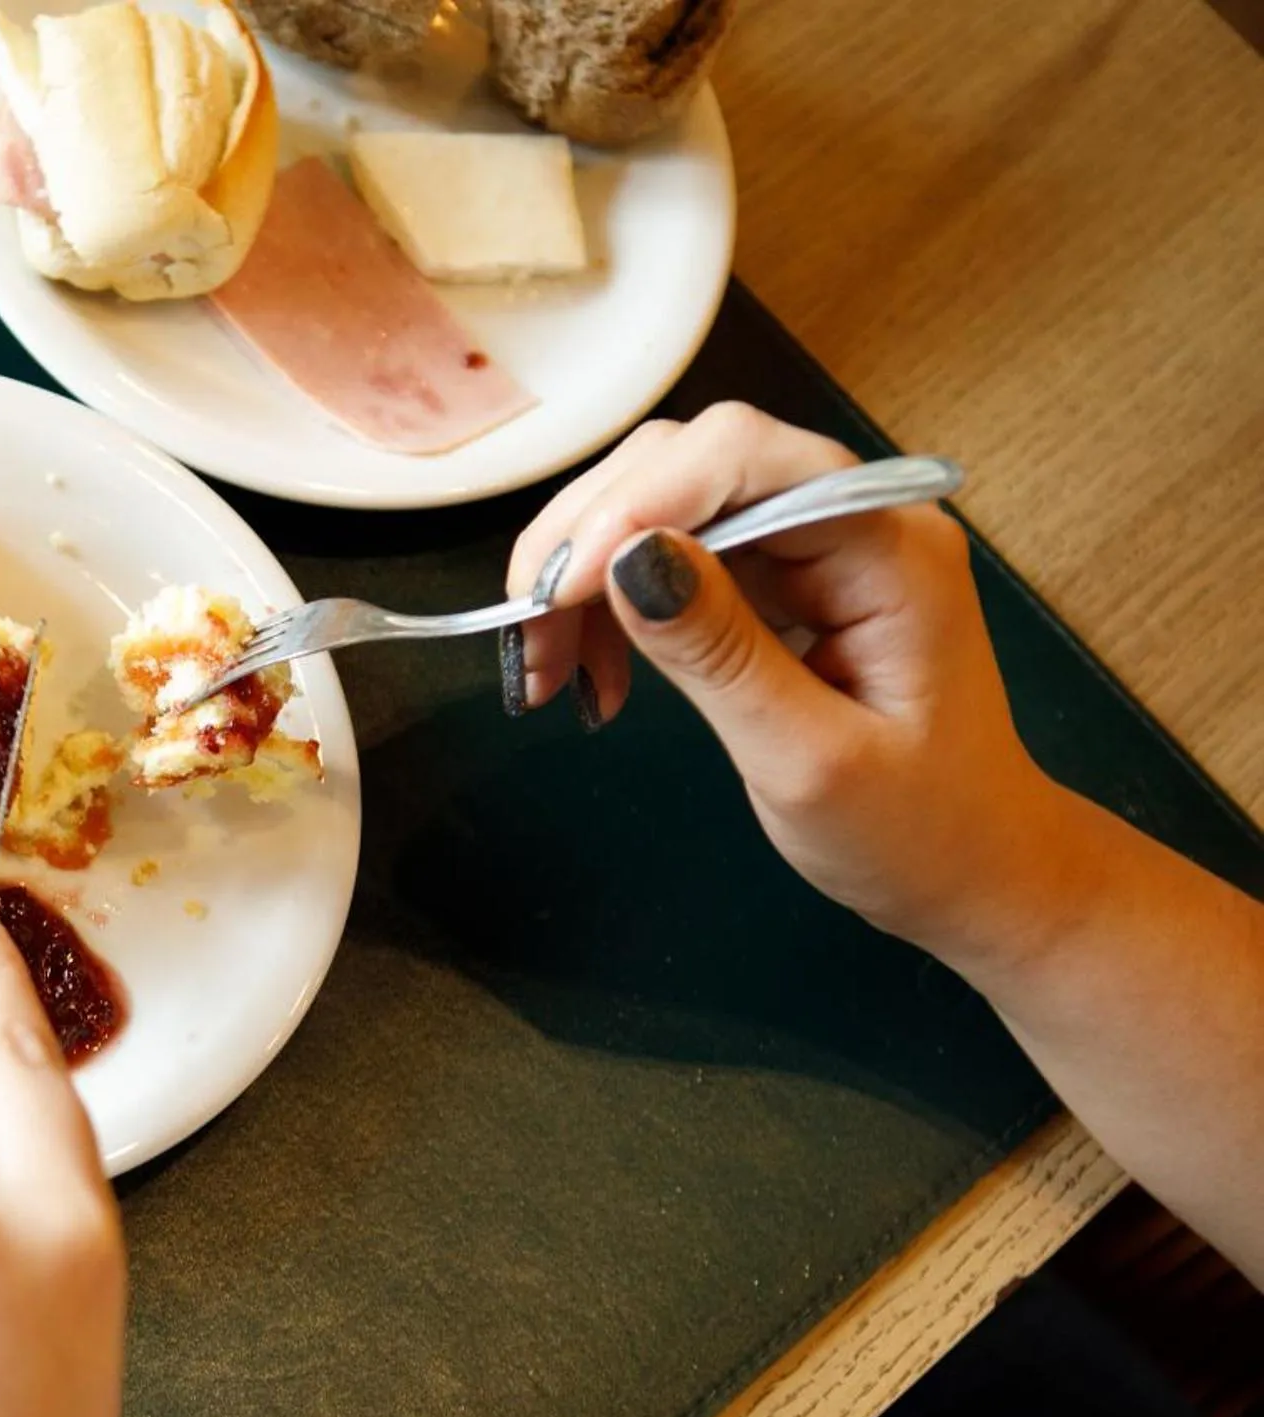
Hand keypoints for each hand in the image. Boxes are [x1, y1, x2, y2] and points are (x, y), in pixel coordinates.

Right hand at [501, 402, 1074, 969]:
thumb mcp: (810, 760)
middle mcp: (849, 517)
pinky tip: (592, 672)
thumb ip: (720, 653)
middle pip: (686, 463)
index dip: (634, 504)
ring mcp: (812, 544)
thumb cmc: (916, 833)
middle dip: (589, 538)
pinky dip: (612, 605)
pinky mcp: (780, 579)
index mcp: (887, 545)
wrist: (975, 873)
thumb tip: (625, 561)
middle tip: (530, 639)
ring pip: (663, 504)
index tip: (556, 592)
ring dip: (585, 576)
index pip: (742, 456)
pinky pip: (672, 555)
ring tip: (548, 671)